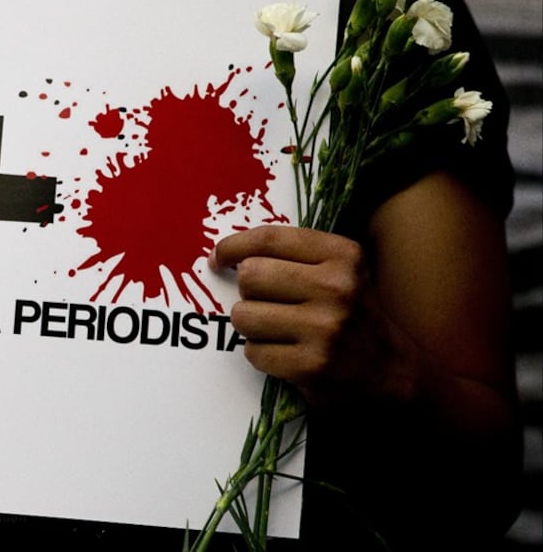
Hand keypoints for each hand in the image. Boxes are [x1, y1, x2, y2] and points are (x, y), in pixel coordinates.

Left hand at [210, 225, 396, 404]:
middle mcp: (336, 288)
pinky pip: (253, 352)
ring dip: (251, 325)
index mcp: (342, 255)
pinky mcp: (311, 365)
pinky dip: (261, 354)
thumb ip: (291, 254)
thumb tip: (223, 253)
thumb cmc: (350, 312)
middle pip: (250, 276)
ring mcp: (324, 329)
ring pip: (244, 315)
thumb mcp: (338, 269)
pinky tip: (286, 353)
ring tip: (277, 330)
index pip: (269, 239)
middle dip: (248, 292)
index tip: (219, 257)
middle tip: (266, 303)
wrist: (391, 370)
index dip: (233, 246)